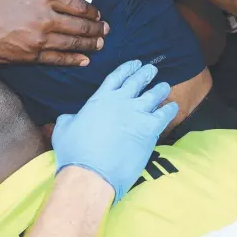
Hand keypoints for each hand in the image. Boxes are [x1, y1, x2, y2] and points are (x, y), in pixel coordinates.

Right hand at [0, 0, 108, 65]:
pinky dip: (74, 59)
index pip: (77, 4)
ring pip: (73, 42)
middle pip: (79, 25)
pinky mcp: (31, 55)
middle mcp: (46, 18)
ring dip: (89, 43)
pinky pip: (58, 59)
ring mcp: (39, 39)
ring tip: (100, 43)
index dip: (91, 10)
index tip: (97, 12)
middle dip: (96, 28)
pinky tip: (84, 60)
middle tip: (105, 29)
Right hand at [52, 60, 178, 201]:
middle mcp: (120, 101)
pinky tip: (172, 106)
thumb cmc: (75, 152)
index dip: (127, 68)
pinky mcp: (149, 129)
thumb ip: (69, 118)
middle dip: (145, 73)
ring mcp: (136, 113)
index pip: (117, 76)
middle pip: (137, 81)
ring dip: (160, 88)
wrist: (91, 173)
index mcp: (100, 98)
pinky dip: (169, 109)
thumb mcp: (64, 128)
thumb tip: (69, 117)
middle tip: (151, 69)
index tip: (135, 63)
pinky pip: (164, 114)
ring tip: (164, 85)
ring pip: (153, 95)